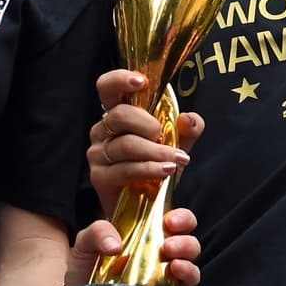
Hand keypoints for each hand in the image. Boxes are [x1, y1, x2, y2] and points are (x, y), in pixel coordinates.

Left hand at [65, 208, 201, 285]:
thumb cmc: (84, 270)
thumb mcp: (85, 243)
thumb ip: (97, 232)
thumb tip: (116, 244)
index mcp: (149, 238)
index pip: (177, 223)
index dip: (182, 219)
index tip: (169, 221)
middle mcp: (161, 260)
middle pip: (190, 247)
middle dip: (186, 243)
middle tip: (168, 247)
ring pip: (191, 274)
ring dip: (189, 269)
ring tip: (175, 268)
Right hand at [87, 68, 202, 217]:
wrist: (144, 206)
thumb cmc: (157, 165)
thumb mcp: (177, 143)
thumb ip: (187, 128)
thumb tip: (187, 118)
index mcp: (117, 113)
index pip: (107, 87)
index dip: (120, 79)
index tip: (141, 82)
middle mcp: (102, 129)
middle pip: (119, 114)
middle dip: (147, 123)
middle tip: (163, 134)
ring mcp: (98, 153)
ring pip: (127, 144)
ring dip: (156, 152)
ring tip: (178, 160)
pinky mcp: (99, 177)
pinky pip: (126, 169)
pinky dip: (150, 169)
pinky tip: (166, 172)